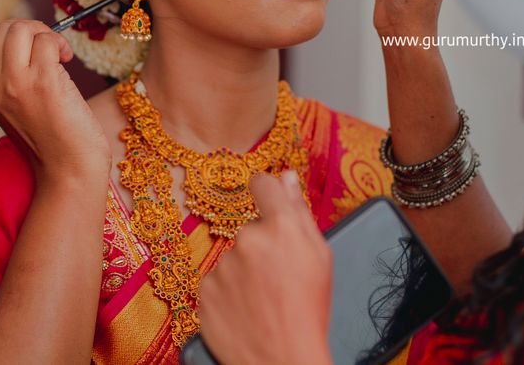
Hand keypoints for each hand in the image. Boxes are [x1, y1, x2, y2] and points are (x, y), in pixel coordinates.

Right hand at [0, 19, 110, 185]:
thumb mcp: (20, 108)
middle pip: (1, 28)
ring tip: (60, 54)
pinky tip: (68, 60)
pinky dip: (60, 44)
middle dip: (30, 28)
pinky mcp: (43, 82)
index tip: (36, 48)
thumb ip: (15, 79)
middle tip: (51, 48)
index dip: (16, 34)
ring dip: (45, 33)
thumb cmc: (54, 141)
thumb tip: (31, 39)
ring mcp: (16, 84)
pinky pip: (47, 41)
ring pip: (20, 28)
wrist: (69, 171)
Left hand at [199, 172, 333, 364]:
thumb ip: (300, 212)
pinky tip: (245, 309)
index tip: (268, 202)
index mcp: (281, 227)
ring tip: (262, 299)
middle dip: (261, 246)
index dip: (266, 193)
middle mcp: (247, 239)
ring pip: (233, 257)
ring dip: (243, 271)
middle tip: (278, 277)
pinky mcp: (204, 289)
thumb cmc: (309, 310)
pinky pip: (217, 280)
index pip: (262, 184)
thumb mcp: (319, 257)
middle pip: (251, 229)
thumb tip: (286, 177)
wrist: (282, 360)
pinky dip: (228, 292)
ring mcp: (222, 265)